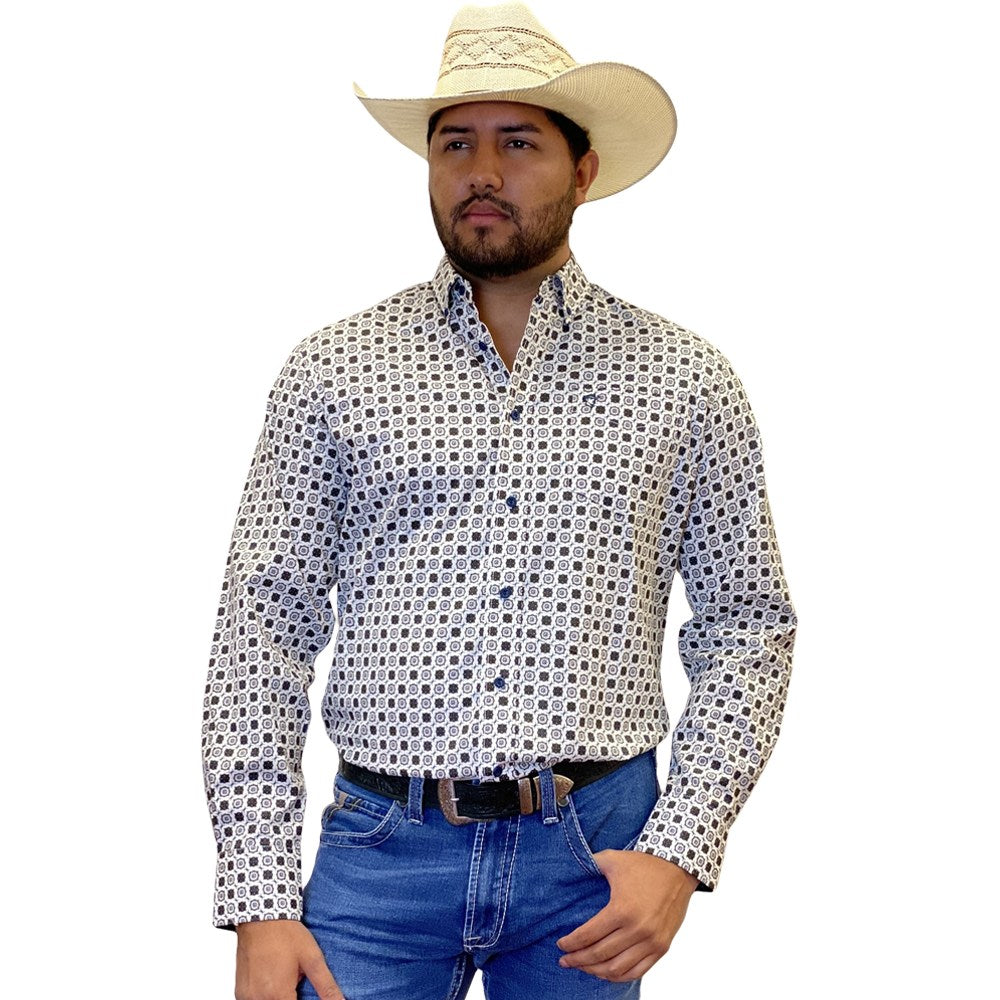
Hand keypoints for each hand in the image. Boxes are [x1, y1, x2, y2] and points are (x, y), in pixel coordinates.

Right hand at [235, 918, 343, 999]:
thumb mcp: (312, 957)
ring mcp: (246, 997)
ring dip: (278, 998)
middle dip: (291, 998)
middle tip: (295, 983)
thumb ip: (326, 985)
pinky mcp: (240, 992)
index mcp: (278, 994)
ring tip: (284, 979)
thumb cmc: (285, 933)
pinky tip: (272, 982)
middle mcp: (258, 999)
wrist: (260, 917)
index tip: (304, 993)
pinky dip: (265, 997)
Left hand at [556, 851, 698, 982]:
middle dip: (578, 960)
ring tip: (582, 967)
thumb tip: (569, 867)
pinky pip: (637, 971)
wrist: (678, 869)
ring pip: (616, 969)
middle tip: (564, 960)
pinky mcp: (662, 947)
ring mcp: (651, 941)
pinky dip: (618, 976)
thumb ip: (589, 864)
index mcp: (622, 909)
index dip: (571, 943)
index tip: (560, 945)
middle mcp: (637, 929)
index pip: (589, 935)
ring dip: (595, 971)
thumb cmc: (643, 864)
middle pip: (599, 955)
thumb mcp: (613, 859)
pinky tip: (605, 972)